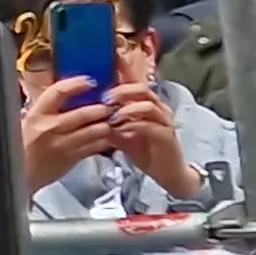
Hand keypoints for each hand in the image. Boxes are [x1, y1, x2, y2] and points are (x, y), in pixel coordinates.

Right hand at [20, 78, 115, 189]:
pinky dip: (104, 140)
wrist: (19, 174)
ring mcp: (63, 144)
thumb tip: (67, 94)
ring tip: (110, 120)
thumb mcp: (29, 122)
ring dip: (106, 124)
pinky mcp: (72, 158)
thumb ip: (47, 110)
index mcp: (37, 114)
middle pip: (83, 113)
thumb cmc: (22, 145)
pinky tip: (106, 136)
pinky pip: (95, 146)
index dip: (76, 84)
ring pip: (94, 130)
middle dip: (101, 108)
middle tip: (109, 104)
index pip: (58, 92)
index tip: (89, 81)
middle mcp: (50, 128)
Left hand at [110, 76, 199, 196]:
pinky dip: (132, 125)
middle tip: (105, 99)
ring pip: (148, 105)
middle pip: (142, 89)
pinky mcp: (166, 135)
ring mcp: (165, 121)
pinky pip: (149, 125)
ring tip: (112, 116)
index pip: (135, 86)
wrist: (166, 172)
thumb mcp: (121, 135)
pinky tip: (119, 129)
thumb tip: (89, 116)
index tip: (100, 87)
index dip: (119, 82)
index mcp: (149, 104)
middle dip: (122, 92)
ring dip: (127, 108)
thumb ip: (109, 124)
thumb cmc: (144, 151)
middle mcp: (159, 109)